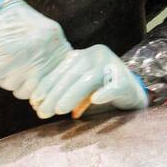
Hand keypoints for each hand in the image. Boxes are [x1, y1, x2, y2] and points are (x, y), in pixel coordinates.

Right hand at [0, 0, 70, 99]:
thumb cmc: (17, 16)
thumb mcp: (45, 32)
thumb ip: (50, 55)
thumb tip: (47, 82)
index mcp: (58, 48)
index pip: (52, 83)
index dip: (37, 84)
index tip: (28, 78)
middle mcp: (44, 58)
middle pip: (28, 89)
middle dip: (18, 80)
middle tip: (11, 65)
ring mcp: (23, 63)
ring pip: (9, 85)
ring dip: (2, 74)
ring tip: (1, 55)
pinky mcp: (2, 63)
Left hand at [29, 44, 147, 118]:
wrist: (131, 97)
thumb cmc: (99, 95)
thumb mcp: (77, 92)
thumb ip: (61, 92)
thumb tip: (37, 104)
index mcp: (83, 55)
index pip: (61, 70)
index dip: (46, 86)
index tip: (34, 102)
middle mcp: (98, 55)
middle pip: (73, 74)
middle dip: (55, 94)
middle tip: (43, 112)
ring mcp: (114, 65)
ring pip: (89, 79)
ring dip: (72, 95)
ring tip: (59, 110)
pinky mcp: (126, 80)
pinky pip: (114, 86)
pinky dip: (104, 93)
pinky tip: (95, 101)